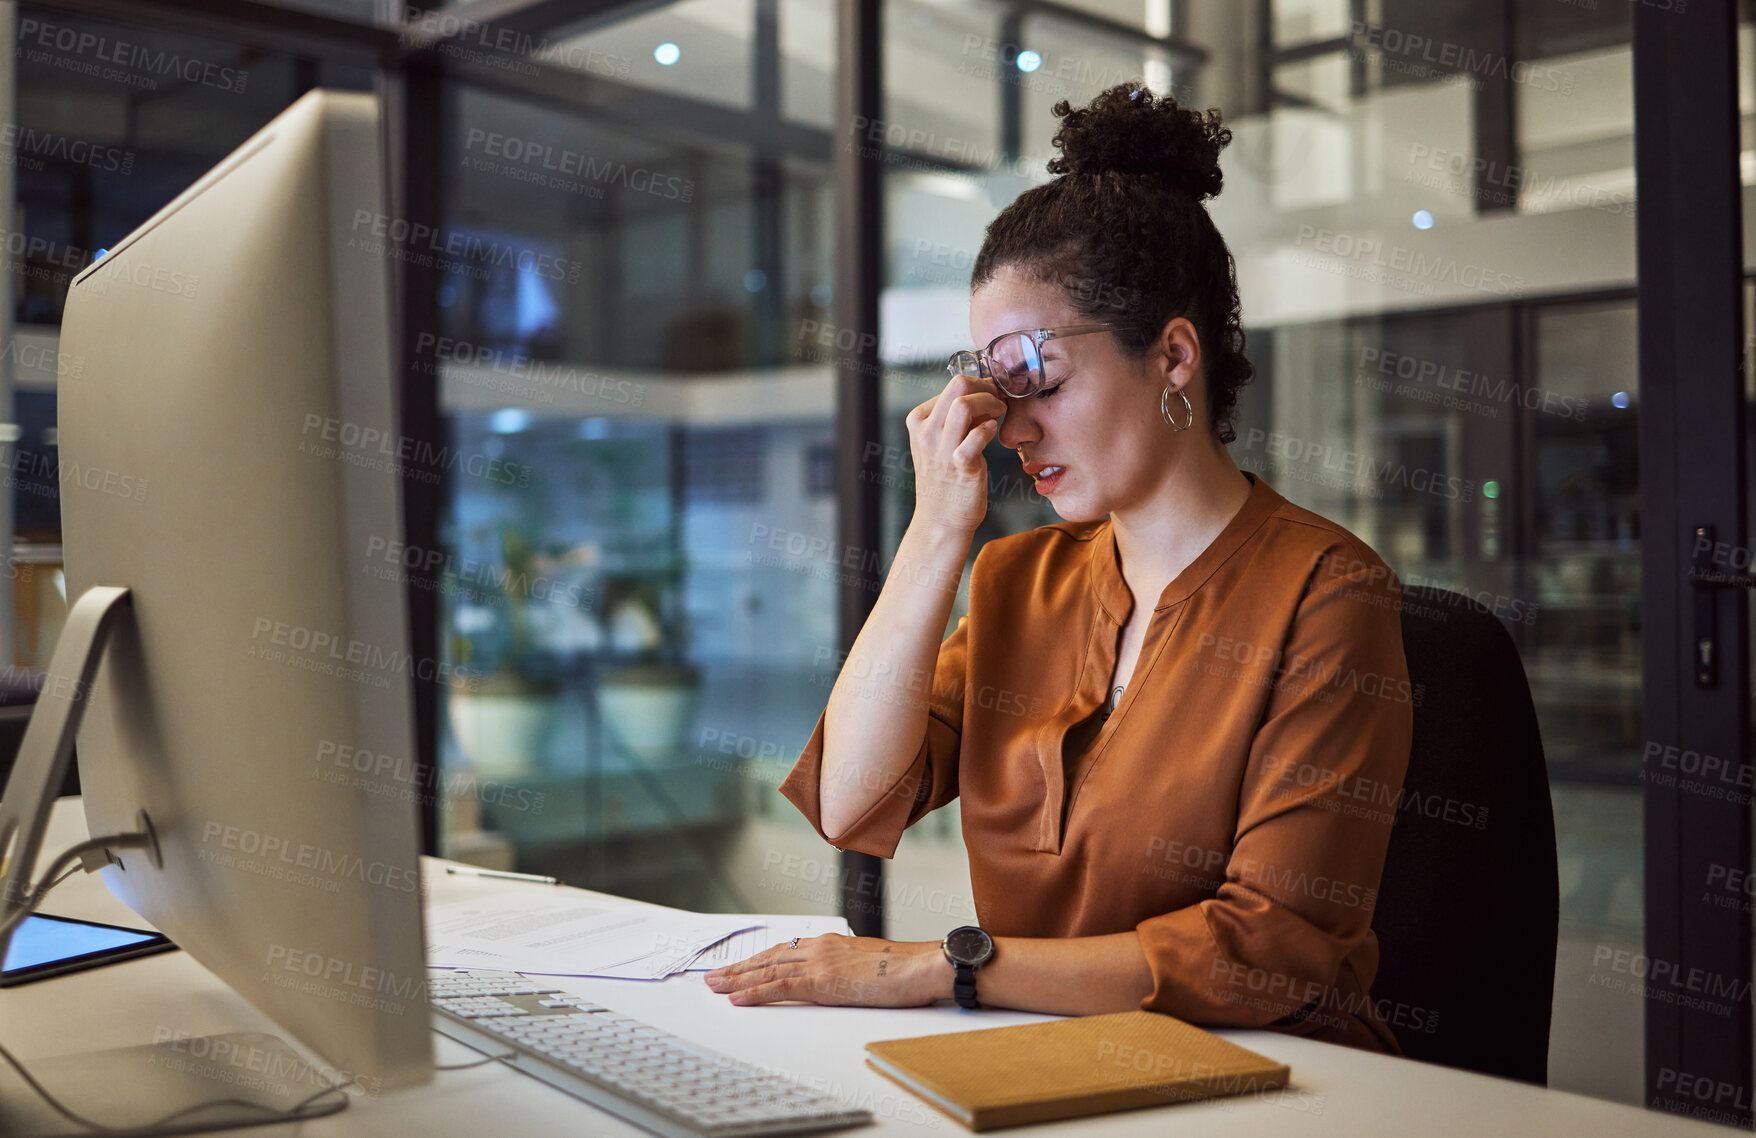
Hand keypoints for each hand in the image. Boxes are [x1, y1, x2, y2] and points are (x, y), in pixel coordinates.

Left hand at [704, 935, 948, 1006]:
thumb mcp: (868, 965)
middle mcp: (820, 947)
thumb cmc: (904, 969)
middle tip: (712, 975)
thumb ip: (846, 969)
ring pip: (768, 970)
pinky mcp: (824, 981)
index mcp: (830, 943)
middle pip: (769, 957)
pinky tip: (737, 997)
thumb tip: (837, 979)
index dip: (758, 959)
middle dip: (739, 967)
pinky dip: (755, 992)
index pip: (784, 950)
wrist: (922, 965)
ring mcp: (820, 962)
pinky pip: (781, 987)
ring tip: (714, 985)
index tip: (739, 967)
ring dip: (738, 978)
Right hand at [904, 374, 1007, 536]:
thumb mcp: (940, 441)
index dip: (980, 385)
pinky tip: (993, 433)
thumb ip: (956, 417)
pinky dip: (991, 429)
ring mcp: (941, 448)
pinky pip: (979, 433)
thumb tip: (984, 393)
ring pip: (965, 404)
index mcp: (919, 420)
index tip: (993, 395)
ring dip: (991, 403)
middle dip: (988, 387)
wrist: (941, 519)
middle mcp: (926, 431)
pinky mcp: (960, 464)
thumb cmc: (946, 479)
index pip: (953, 383)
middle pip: (959, 385)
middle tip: (1000, 400)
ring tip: (999, 413)